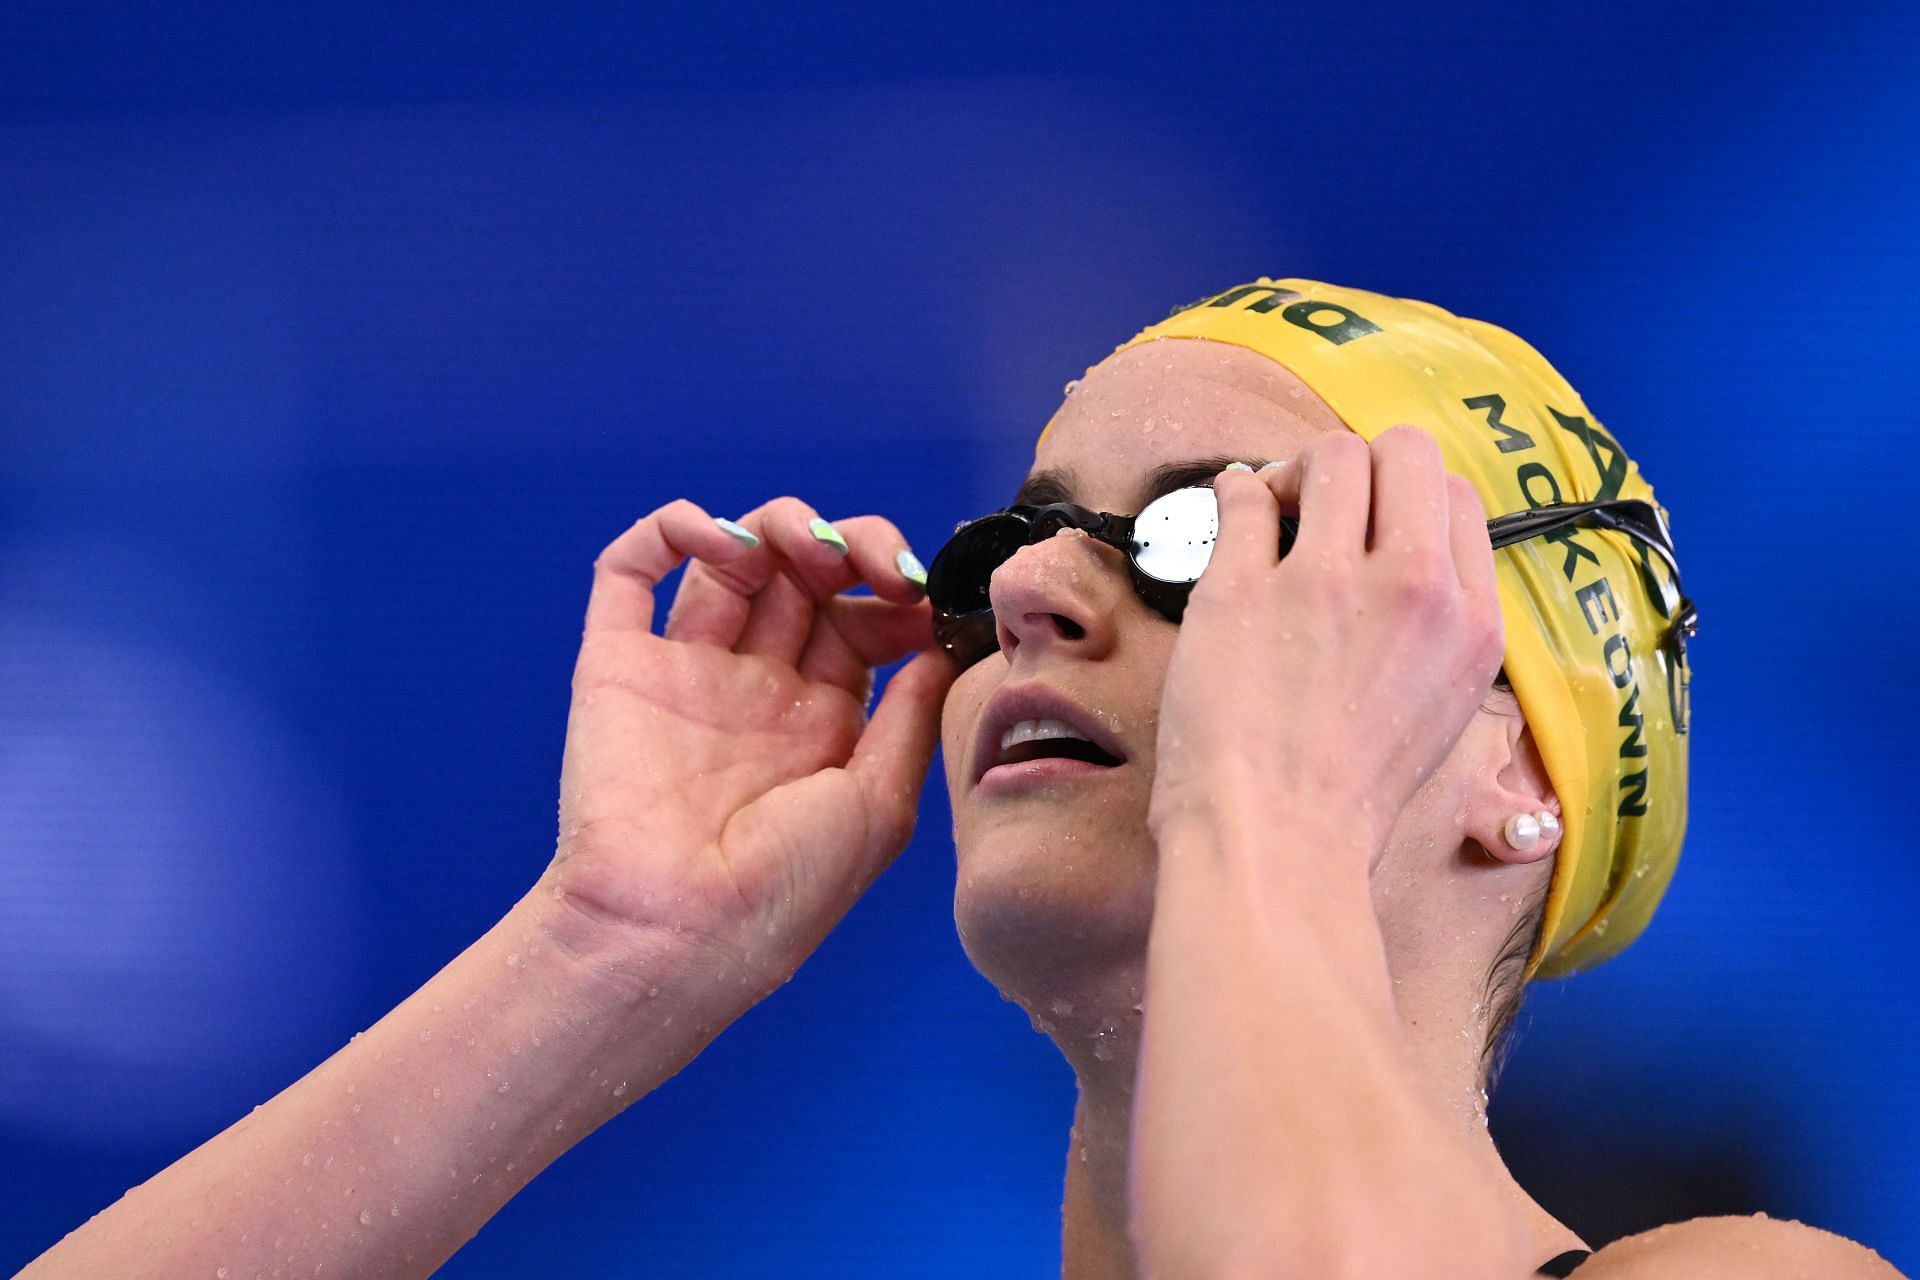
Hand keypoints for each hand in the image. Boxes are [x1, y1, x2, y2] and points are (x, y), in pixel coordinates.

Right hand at [539, 495, 954, 997]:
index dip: (891, 589)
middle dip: (843, 546)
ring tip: (799, 546)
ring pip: (732, 560)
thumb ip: (911, 716)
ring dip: (774, 525)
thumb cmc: (784, 892)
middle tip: (862, 560)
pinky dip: (670, 529)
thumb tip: (945, 644)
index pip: (861, 620)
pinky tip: (716, 536)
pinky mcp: (619, 665)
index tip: (918, 588)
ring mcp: (688, 672)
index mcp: (821, 723)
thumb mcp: (880, 804)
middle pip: (803, 578)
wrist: (677, 932)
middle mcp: (756, 689)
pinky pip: (632, 573)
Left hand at [1146, 426, 1504, 870]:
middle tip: (1321, 506)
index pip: (1456, 496)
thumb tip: (1398, 563)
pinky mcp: (1245, 589)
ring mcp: (1327, 583)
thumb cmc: (1348, 797)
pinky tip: (1227, 514)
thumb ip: (1436, 628)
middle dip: (1361, 463)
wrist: (1275, 843)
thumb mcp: (1440, 711)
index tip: (1371, 523)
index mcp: (1472, 622)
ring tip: (1273, 512)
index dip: (1407, 495)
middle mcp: (1414, 589)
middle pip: (1405, 451)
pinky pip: (1242, 495)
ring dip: (1297, 470)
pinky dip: (1233, 494)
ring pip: (1329, 455)